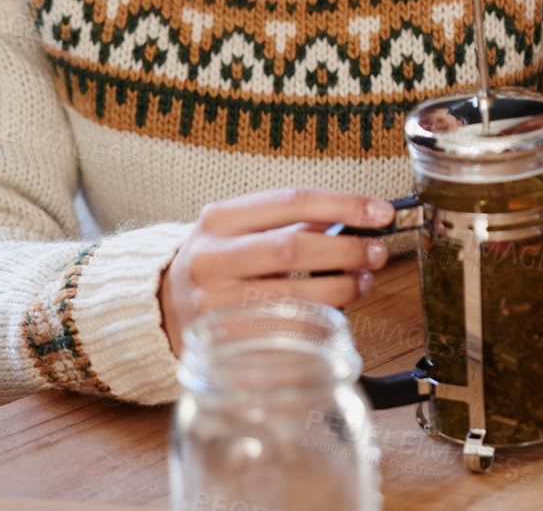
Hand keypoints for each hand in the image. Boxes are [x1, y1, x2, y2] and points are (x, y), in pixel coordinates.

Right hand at [158, 188, 394, 357]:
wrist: (162, 306)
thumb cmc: (216, 262)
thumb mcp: (240, 229)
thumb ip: (290, 222)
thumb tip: (354, 218)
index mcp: (220, 218)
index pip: (292, 201)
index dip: (344, 205)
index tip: (381, 212)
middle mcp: (212, 258)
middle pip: (294, 248)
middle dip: (347, 251)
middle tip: (377, 253)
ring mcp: (215, 303)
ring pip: (293, 295)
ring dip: (341, 289)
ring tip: (364, 282)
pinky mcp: (225, 341)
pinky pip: (283, 331)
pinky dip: (318, 321)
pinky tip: (336, 313)